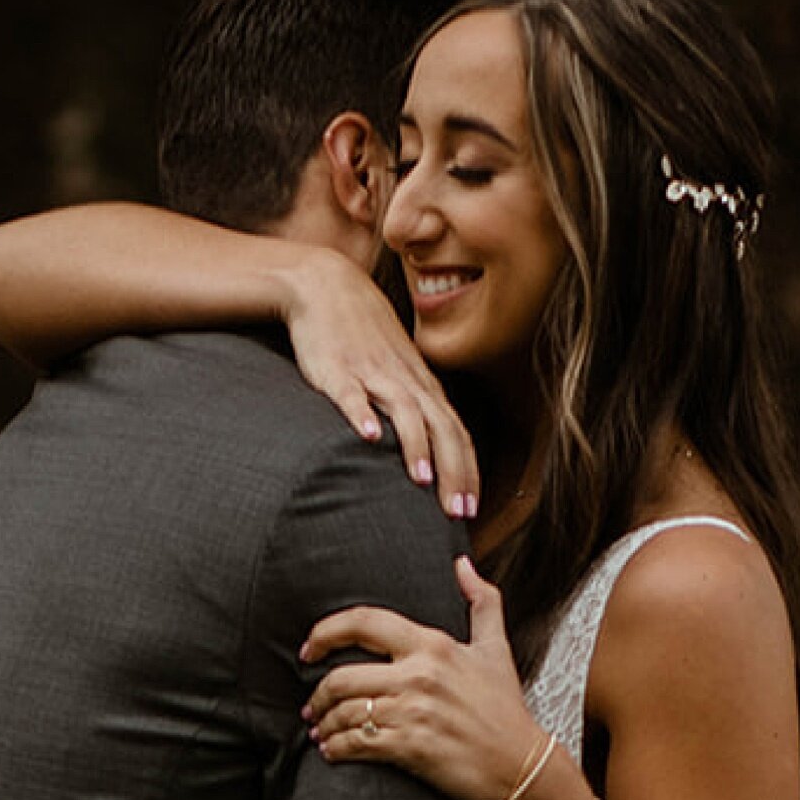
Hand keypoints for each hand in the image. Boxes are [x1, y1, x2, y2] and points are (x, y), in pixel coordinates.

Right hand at [276, 255, 480, 516]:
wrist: (329, 287)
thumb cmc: (365, 337)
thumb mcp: (396, 372)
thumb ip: (412, 409)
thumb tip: (428, 456)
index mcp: (422, 386)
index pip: (456, 433)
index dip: (466, 472)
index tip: (470, 512)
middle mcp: (405, 381)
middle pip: (441, 428)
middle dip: (452, 471)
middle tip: (456, 512)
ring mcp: (373, 373)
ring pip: (404, 410)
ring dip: (415, 446)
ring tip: (421, 480)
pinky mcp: (338, 369)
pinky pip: (353, 393)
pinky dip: (363, 415)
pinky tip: (369, 438)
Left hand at [301, 550, 540, 799]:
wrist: (521, 766)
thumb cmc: (506, 709)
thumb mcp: (496, 648)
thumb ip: (482, 600)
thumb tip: (462, 563)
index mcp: (433, 645)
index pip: (364, 622)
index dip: (326, 632)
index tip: (309, 648)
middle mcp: (420, 675)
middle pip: (342, 675)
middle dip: (317, 694)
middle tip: (311, 706)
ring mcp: (414, 712)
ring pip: (345, 711)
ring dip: (324, 723)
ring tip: (320, 730)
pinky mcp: (411, 748)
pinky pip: (356, 743)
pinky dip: (335, 748)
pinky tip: (332, 751)